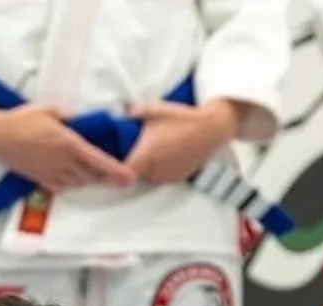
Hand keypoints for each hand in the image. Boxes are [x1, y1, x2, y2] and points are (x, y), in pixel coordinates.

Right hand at [0, 92, 135, 190]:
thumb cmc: (23, 119)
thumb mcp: (51, 109)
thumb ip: (69, 117)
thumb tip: (79, 121)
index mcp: (69, 144)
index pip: (98, 161)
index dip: (115, 171)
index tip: (129, 178)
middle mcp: (63, 162)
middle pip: (91, 176)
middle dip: (105, 177)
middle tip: (117, 176)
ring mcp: (51, 172)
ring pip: (77, 182)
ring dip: (88, 180)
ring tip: (96, 175)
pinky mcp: (40, 178)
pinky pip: (61, 186)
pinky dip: (70, 183)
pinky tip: (72, 178)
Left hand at [123, 99, 238, 184]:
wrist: (212, 128)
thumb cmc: (181, 117)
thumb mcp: (152, 109)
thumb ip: (132, 114)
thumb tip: (118, 116)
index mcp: (144, 156)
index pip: (120, 174)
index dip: (112, 172)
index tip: (110, 165)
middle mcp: (153, 171)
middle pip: (133, 175)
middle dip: (131, 166)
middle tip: (133, 151)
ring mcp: (166, 176)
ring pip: (148, 177)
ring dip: (147, 168)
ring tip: (153, 150)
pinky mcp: (178, 178)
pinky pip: (162, 177)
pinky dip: (160, 169)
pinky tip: (167, 155)